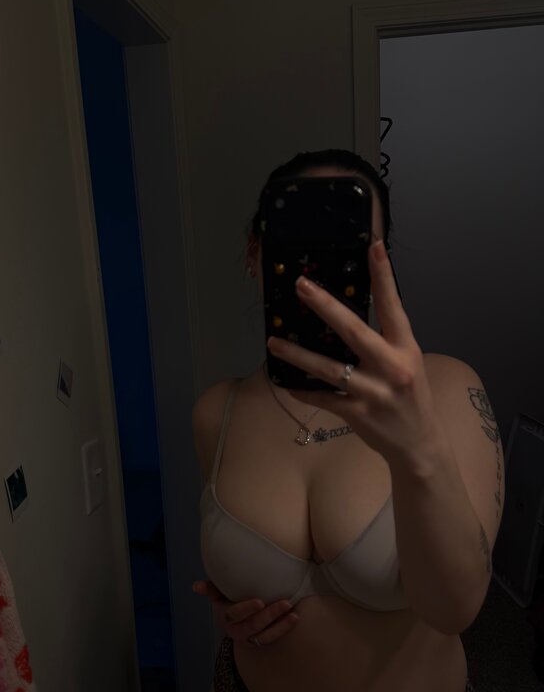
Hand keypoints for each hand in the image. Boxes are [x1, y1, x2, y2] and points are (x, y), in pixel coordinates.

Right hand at [192, 579, 298, 644]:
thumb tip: (196, 586)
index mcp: (224, 617)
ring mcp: (248, 638)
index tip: (260, 602)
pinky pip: (272, 638)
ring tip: (293, 613)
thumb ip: (210, 588)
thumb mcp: (217, 593)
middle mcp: (235, 630)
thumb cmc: (227, 599)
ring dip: (280, 624)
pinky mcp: (259, 641)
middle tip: (285, 603)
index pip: (234, 614)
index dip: (246, 609)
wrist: (234, 618)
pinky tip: (295, 617)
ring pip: (264, 635)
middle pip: (252, 625)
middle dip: (269, 615)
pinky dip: (284, 628)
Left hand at [266, 237, 443, 467]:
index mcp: (405, 348)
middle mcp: (392, 367)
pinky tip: (285, 382)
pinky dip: (303, 390)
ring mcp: (374, 392)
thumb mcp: (408, 363)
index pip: (394, 305)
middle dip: (325, 306)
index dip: (383, 275)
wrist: (419, 445)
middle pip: (354, 331)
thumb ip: (384, 342)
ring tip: (273, 342)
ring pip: (329, 368)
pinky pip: (323, 398)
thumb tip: (344, 318)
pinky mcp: (358, 415)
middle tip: (301, 286)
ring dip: (298, 355)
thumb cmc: (410, 397)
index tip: (372, 246)